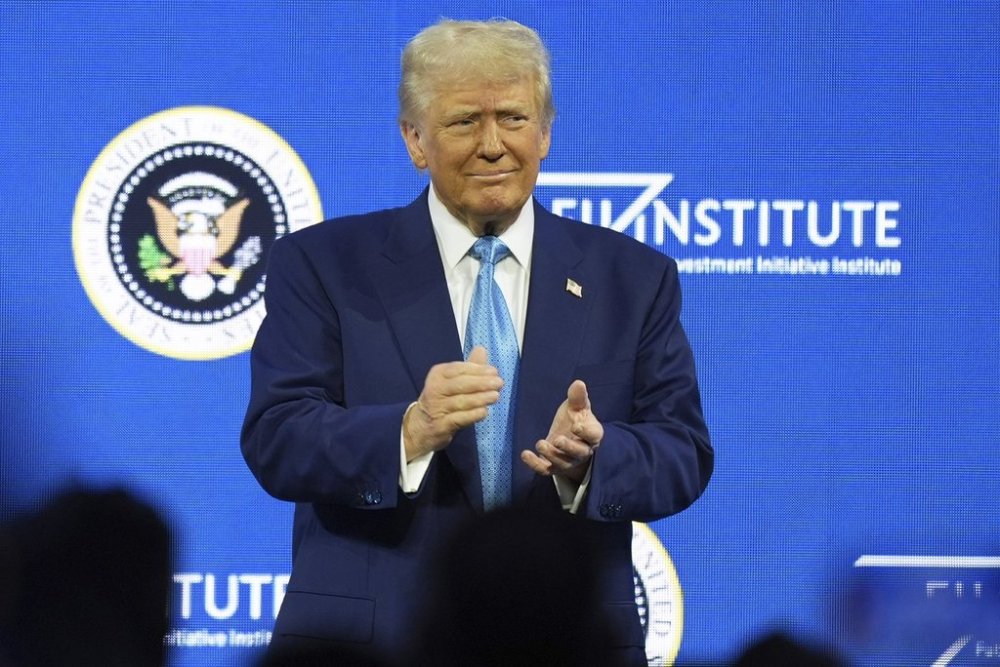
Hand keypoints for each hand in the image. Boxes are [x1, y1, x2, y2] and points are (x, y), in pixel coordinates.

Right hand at [403, 346, 500, 460]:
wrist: (420, 426)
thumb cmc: (441, 400)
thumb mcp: (451, 381)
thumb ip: (469, 367)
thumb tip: (481, 349)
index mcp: (438, 374)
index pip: (459, 369)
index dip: (477, 369)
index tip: (494, 371)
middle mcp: (435, 389)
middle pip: (460, 384)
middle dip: (481, 382)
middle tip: (499, 383)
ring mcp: (437, 408)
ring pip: (461, 401)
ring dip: (480, 398)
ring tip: (495, 396)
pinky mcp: (440, 425)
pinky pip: (459, 418)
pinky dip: (472, 415)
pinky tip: (484, 412)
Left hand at [521, 380, 602, 483]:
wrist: (570, 437)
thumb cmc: (576, 419)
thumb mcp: (577, 407)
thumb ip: (578, 397)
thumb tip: (579, 383)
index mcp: (592, 434)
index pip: (593, 435)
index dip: (586, 432)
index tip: (576, 425)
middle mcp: (582, 451)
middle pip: (578, 452)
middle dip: (568, 447)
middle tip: (557, 439)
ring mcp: (568, 461)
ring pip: (562, 462)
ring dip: (551, 455)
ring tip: (540, 443)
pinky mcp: (553, 467)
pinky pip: (545, 469)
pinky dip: (535, 464)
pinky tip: (525, 454)